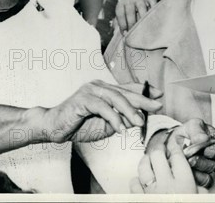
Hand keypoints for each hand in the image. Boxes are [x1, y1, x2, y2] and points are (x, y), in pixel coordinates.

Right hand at [42, 80, 162, 142]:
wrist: (54, 128)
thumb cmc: (79, 125)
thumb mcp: (106, 125)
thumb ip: (121, 119)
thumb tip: (139, 118)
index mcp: (105, 90)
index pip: (128, 88)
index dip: (144, 91)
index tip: (160, 95)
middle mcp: (99, 86)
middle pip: (125, 92)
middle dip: (143, 100)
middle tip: (157, 106)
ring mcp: (90, 90)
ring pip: (116, 98)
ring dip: (129, 110)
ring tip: (140, 121)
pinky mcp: (83, 99)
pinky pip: (102, 107)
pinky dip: (113, 118)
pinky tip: (119, 128)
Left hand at [115, 0, 156, 32]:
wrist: (137, 0)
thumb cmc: (128, 14)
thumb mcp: (122, 18)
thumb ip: (120, 26)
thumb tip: (124, 35)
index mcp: (121, 5)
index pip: (120, 13)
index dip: (122, 24)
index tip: (126, 33)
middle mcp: (129, 0)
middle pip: (130, 11)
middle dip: (132, 23)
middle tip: (135, 33)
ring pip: (141, 7)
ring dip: (143, 18)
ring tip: (145, 28)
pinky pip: (152, 4)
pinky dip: (153, 12)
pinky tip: (153, 21)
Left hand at [130, 142, 197, 193]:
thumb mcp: (201, 197)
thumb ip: (199, 183)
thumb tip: (196, 173)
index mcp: (183, 184)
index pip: (177, 155)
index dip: (175, 145)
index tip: (175, 142)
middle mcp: (166, 186)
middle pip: (157, 155)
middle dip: (160, 148)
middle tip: (162, 147)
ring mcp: (151, 193)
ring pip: (143, 167)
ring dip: (146, 161)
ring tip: (150, 160)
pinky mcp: (141, 199)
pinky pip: (134, 183)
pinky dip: (138, 180)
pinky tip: (143, 180)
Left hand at [147, 119, 214, 187]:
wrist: (172, 144)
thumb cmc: (186, 133)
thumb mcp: (191, 125)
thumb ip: (197, 130)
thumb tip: (204, 138)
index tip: (207, 150)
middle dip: (206, 161)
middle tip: (194, 158)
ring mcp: (211, 167)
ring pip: (211, 172)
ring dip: (198, 167)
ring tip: (188, 161)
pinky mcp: (204, 177)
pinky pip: (204, 180)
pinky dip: (195, 175)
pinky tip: (188, 169)